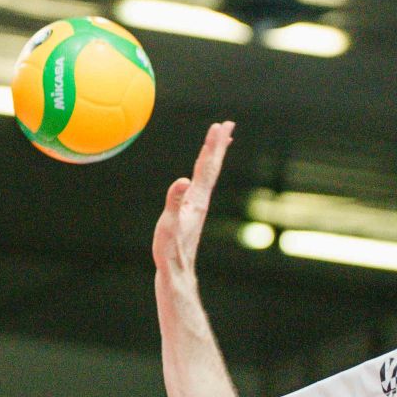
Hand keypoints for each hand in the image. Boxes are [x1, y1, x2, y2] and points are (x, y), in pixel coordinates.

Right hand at [151, 121, 234, 284]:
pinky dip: (204, 173)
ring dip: (213, 157)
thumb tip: (182, 180)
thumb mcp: (168, 224)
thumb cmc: (170, 249)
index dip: (212, 145)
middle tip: (227, 125)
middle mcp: (201, 200)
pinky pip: (201, 185)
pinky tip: (200, 175)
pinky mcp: (192, 213)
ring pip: (209, 175)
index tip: (219, 126)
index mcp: (197, 199)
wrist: (176, 271)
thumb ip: (174, 201)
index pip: (206, 166)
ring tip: (219, 143)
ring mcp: (197, 206)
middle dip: (218, 145)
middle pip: (212, 167)